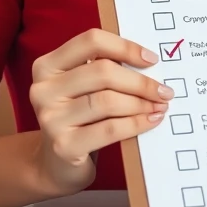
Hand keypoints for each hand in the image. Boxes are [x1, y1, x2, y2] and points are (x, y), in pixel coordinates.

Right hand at [28, 29, 172, 194]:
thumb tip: (149, 62)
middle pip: (103, 72)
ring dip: (141, 103)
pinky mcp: (63, 146)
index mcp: (48, 66)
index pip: (91, 41)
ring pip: (108, 101)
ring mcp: (50, 118)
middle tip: (164, 90)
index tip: (151, 59)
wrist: (56, 164)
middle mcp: (43, 89)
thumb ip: (103, 70)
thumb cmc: (78, 118)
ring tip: (159, 106)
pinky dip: (136, 123)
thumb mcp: (82, 88)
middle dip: (140, 82)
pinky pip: (110, 129)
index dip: (125, 47)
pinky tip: (150, 121)